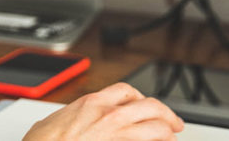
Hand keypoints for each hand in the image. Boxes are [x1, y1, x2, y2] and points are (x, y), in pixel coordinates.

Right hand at [22, 82, 183, 140]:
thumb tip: (69, 123)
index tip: (147, 107)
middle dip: (167, 115)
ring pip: (158, 129)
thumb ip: (71, 118)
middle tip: (174, 124)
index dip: (142, 99)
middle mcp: (109, 116)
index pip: (126, 91)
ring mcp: (118, 136)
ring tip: (171, 139)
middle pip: (150, 106)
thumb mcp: (54, 121)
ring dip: (168, 135)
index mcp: (91, 103)